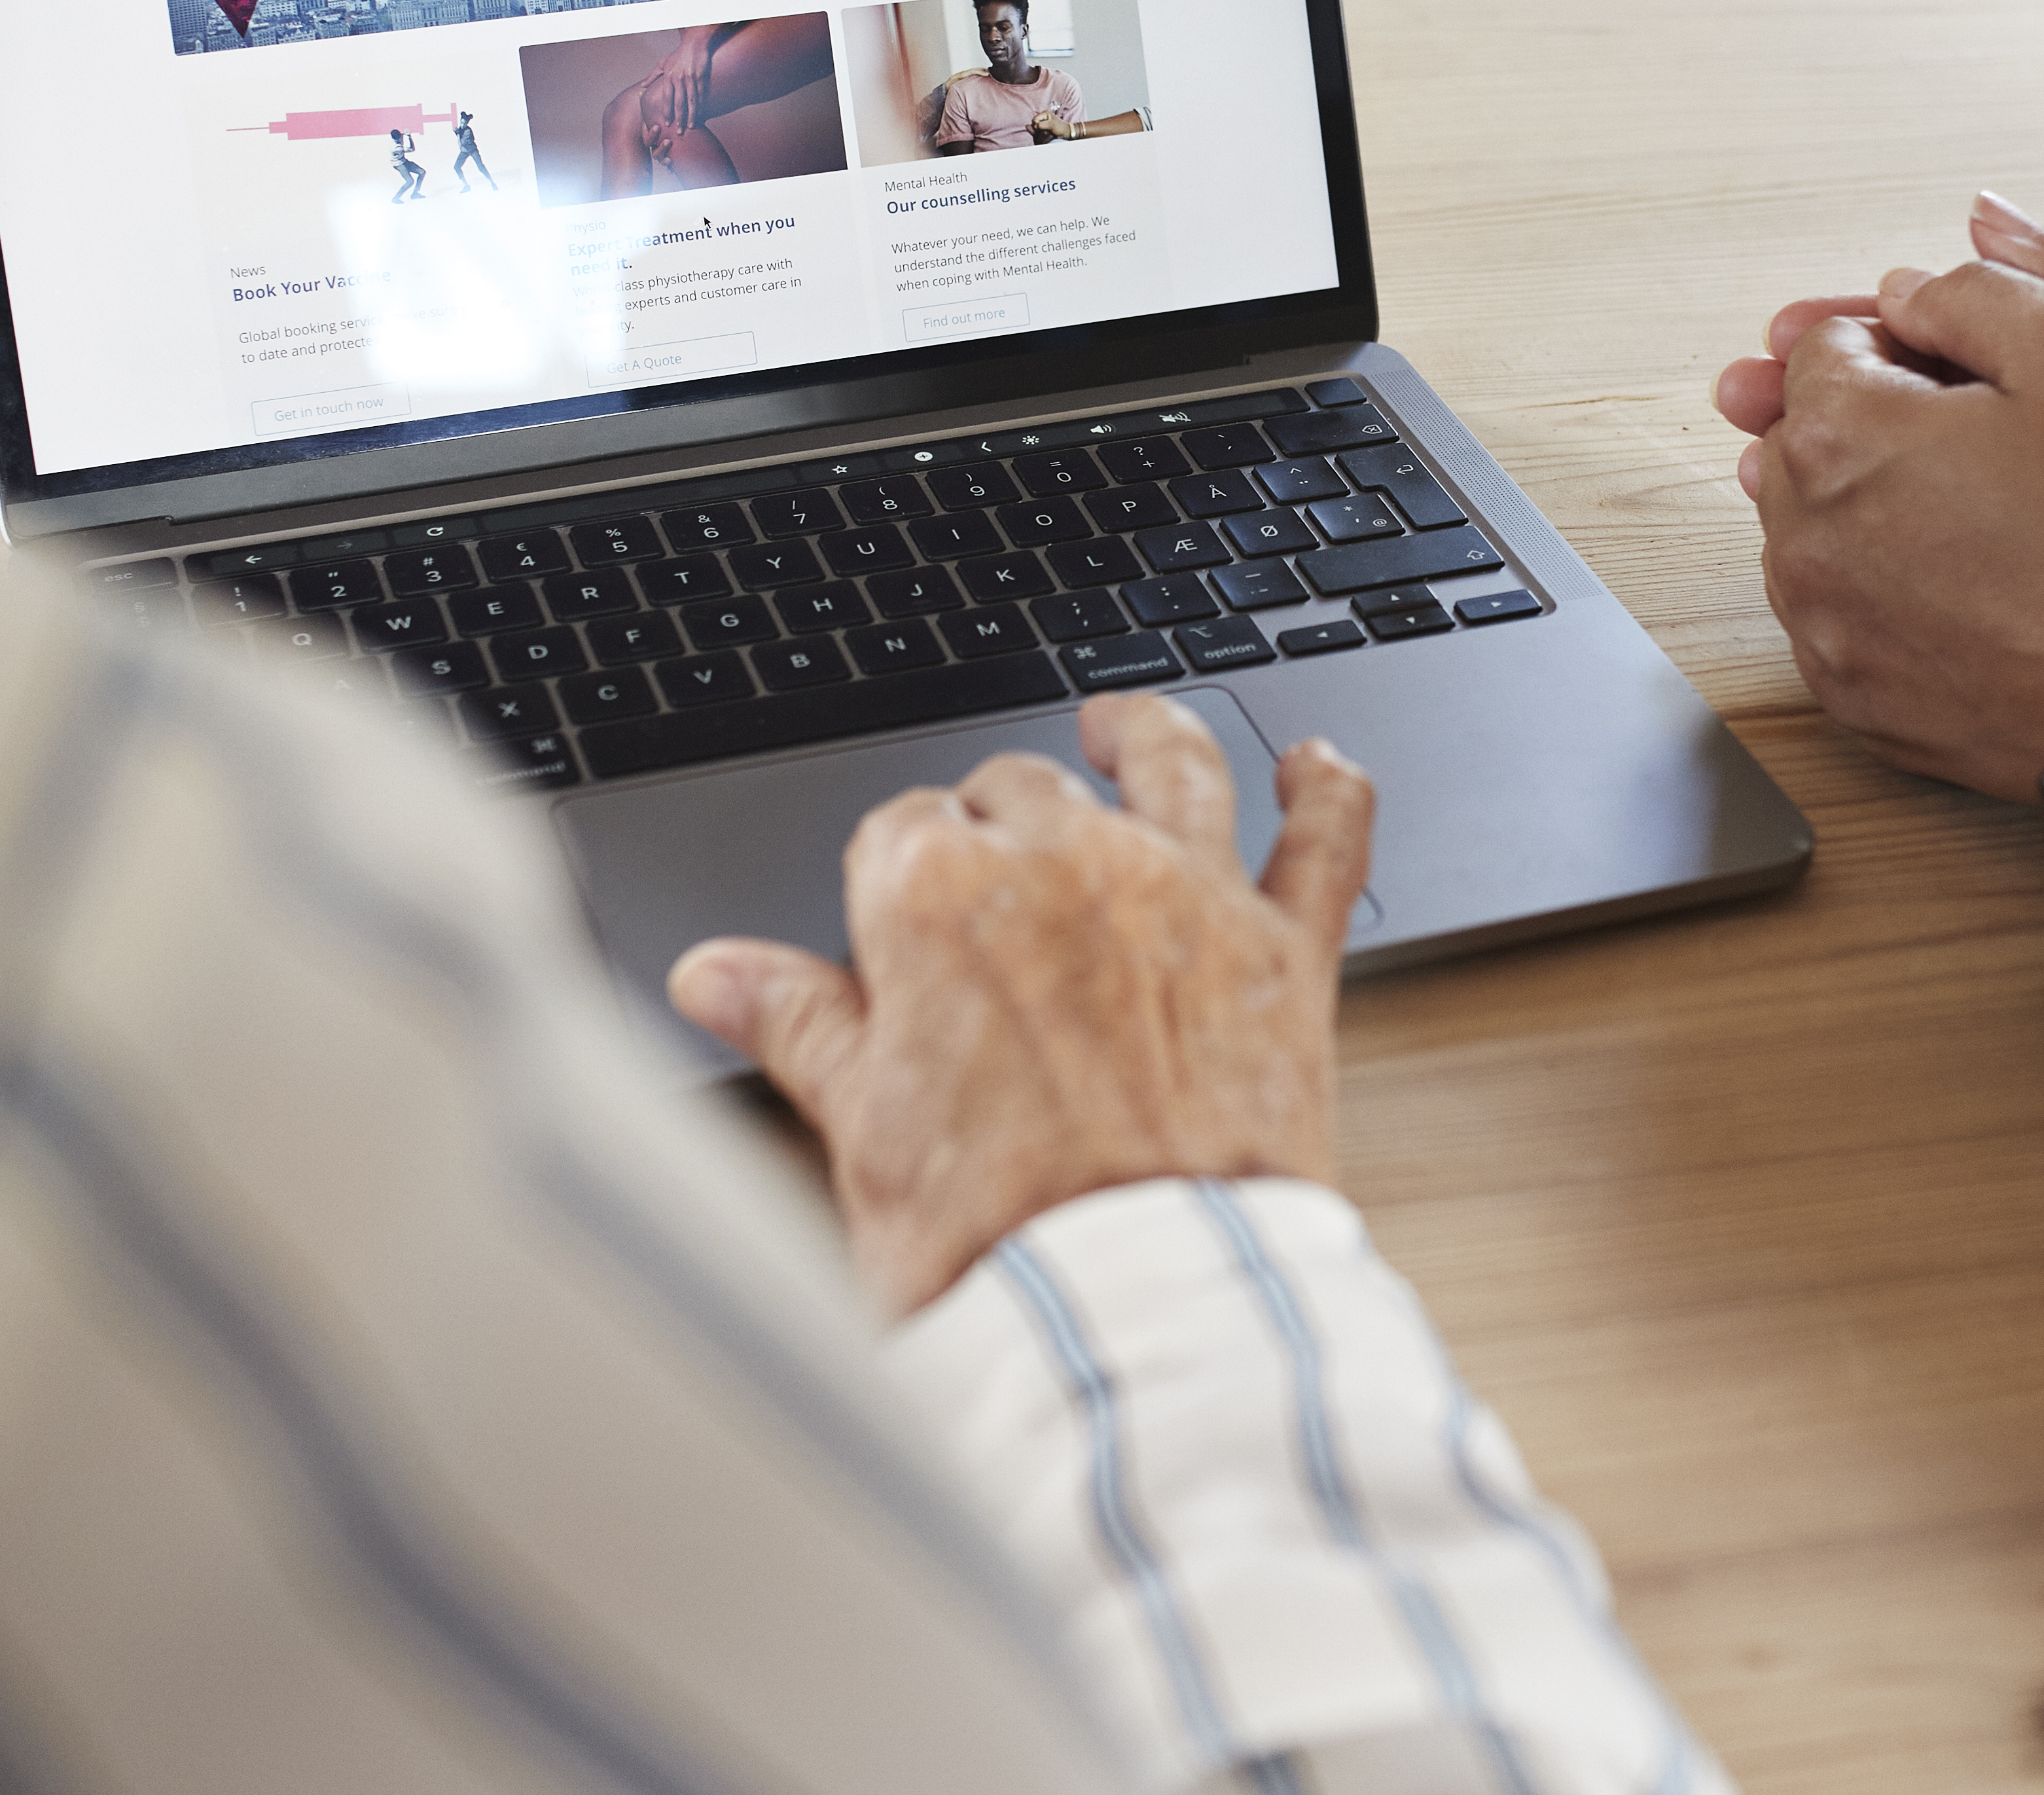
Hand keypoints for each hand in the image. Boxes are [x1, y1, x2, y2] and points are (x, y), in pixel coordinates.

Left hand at [649, 26, 718, 134]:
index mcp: (669, 76)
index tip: (666, 123)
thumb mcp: (663, 63)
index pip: (667, 98)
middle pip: (679, 102)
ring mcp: (691, 77)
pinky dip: (701, 105)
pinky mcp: (702, 76)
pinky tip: (701, 114)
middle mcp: (679, 78)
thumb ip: (652, 76)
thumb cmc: (678, 54)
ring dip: (692, 115)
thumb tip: (642, 87)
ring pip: (692, 100)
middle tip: (679, 131)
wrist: (695, 42)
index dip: (666, 111)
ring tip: (692, 126)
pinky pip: (701, 94)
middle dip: (679, 118)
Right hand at [666, 695, 1373, 1317]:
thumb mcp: (858, 1134)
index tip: (896, 917)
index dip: (897, 876)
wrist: (1133, 1317)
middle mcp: (1068, 864)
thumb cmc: (991, 1244)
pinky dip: (1326, 790)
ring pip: (1170, 761)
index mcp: (939, 895)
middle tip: (994, 879)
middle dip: (1003, 817)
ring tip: (1123, 726)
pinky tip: (1316, 764)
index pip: (902, 831)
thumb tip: (717, 975)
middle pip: (1023, 787)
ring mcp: (1187, 895)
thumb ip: (799, 1026)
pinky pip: (1324, 837)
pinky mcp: (1286, 953)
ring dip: (1144, 733)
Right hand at [1032, 108, 1073, 140]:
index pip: (1034, 120)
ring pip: (1035, 128)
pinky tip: (1046, 134)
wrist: (1066, 133)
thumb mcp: (1051, 125)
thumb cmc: (1060, 128)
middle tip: (1047, 131)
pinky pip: (1037, 131)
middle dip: (1038, 129)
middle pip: (1033, 124)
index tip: (1044, 128)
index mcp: (1045, 113)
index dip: (1037, 125)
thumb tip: (1032, 126)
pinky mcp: (1043, 128)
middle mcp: (1043, 117)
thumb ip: (1041, 125)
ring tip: (1047, 133)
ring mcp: (1042, 123)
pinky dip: (1040, 134)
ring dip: (1039, 132)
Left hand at [1715, 245, 2043, 797]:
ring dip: (1882, 504)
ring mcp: (1823, 629)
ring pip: (1822, 529)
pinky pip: (1846, 615)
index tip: (1979, 374)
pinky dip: (1893, 588)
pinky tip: (1978, 585)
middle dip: (1881, 421)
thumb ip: (1974, 290)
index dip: (1910, 342)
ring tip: (1991, 512)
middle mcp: (1803, 537)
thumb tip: (1906, 292)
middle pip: (1809, 438)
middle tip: (1990, 438)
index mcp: (1839, 435)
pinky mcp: (1854, 700)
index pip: (1826, 345)